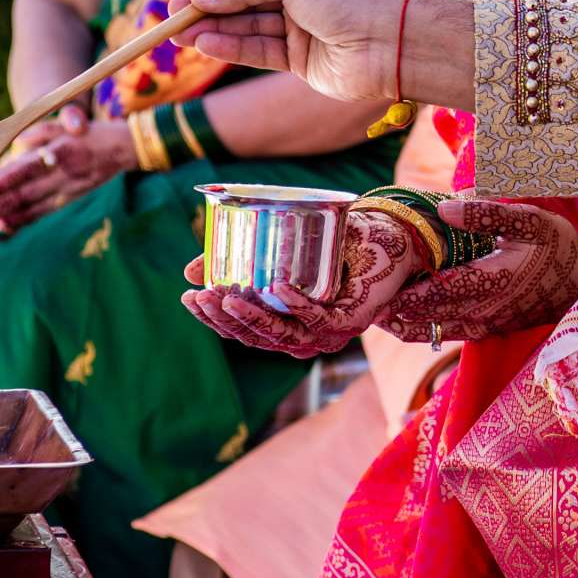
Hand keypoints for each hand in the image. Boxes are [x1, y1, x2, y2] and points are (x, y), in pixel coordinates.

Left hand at [0, 106, 129, 231]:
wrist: (126, 147)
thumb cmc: (92, 132)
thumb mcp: (68, 124)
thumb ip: (41, 131)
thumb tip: (18, 143)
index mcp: (60, 151)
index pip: (28, 168)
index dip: (5, 180)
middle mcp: (64, 173)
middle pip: (27, 191)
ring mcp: (69, 188)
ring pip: (34, 205)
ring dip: (8, 216)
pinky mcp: (71, 198)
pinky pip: (45, 212)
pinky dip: (25, 220)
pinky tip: (7, 226)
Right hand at [171, 0, 403, 99]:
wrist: (391, 44)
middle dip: (210, 3)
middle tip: (172, 10)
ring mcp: (302, 26)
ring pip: (248, 25)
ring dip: (212, 27)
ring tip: (176, 30)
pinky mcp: (301, 60)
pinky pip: (259, 50)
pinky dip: (231, 47)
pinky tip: (204, 43)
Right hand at [179, 210, 423, 358]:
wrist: (390, 240)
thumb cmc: (335, 247)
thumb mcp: (281, 251)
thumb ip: (240, 261)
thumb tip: (189, 271)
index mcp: (286, 326)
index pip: (241, 332)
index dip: (212, 319)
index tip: (188, 297)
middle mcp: (305, 338)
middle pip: (255, 338)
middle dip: (223, 319)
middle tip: (200, 295)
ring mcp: (328, 334)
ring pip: (280, 335)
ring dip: (251, 315)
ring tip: (225, 294)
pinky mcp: (351, 321)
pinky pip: (317, 319)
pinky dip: (295, 304)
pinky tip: (277, 287)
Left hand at [376, 198, 577, 343]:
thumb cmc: (559, 249)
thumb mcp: (532, 221)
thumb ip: (488, 214)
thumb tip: (445, 210)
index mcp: (490, 281)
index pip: (432, 293)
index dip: (400, 292)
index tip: (372, 283)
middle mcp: (482, 310)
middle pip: (423, 316)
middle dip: (391, 307)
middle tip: (358, 296)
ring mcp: (482, 325)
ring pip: (430, 330)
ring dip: (401, 320)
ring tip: (373, 306)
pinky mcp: (485, 331)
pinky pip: (444, 333)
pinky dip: (420, 326)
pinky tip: (403, 313)